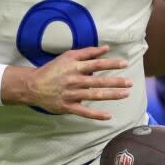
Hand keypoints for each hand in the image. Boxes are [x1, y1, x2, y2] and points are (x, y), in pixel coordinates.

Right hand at [8, 45, 131, 119]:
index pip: (96, 64)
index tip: (124, 63)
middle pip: (98, 81)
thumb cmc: (53, 69)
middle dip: (115, 81)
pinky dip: (96, 115)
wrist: (34, 85)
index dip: (111, 63)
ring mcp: (71, 94)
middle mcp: (74, 80)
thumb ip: (87, 52)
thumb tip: (105, 48)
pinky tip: (108, 115)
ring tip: (125, 94)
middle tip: (130, 82)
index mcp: (75, 67)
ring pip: (94, 96)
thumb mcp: (68, 57)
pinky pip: (84, 112)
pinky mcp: (67, 106)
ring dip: (111, 95)